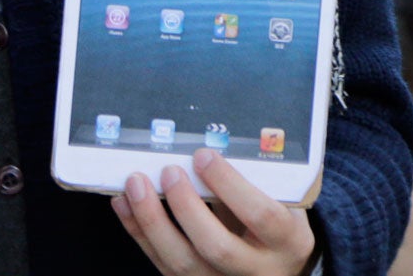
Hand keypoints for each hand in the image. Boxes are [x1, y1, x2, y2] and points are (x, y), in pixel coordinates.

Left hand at [113, 150, 315, 275]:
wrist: (281, 269)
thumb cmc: (277, 223)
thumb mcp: (281, 201)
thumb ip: (250, 182)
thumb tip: (203, 150)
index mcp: (288, 240)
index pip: (260, 215)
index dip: (229, 184)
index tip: (204, 155)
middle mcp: (257, 270)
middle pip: (216, 246)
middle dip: (186, 207)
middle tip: (169, 171)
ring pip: (181, 262)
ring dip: (152, 221)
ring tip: (136, 184)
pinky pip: (161, 263)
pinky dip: (139, 232)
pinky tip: (125, 204)